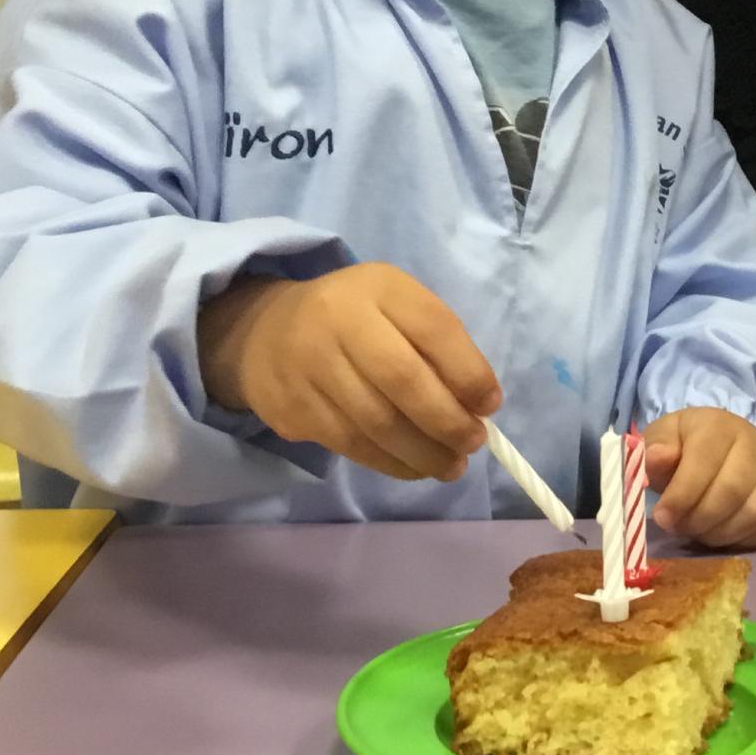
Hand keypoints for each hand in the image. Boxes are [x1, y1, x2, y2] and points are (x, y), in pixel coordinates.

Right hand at [198, 264, 495, 482]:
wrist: (265, 333)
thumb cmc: (355, 320)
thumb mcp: (396, 309)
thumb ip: (437, 346)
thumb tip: (478, 406)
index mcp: (378, 287)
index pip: (433, 327)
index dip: (469, 372)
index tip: (490, 405)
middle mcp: (338, 319)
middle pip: (403, 379)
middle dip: (447, 420)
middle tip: (473, 443)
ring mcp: (310, 365)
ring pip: (376, 422)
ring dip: (423, 452)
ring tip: (451, 466)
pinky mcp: (293, 408)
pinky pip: (351, 445)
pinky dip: (391, 463)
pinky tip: (415, 468)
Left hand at [642, 408, 755, 547]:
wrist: (720, 445)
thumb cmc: (684, 446)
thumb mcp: (663, 439)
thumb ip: (655, 449)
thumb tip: (658, 458)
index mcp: (719, 427)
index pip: (704, 463)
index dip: (681, 496)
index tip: (661, 518)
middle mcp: (754, 446)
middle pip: (731, 491)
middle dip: (698, 518)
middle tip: (678, 527)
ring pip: (752, 514)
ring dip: (718, 533)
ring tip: (697, 530)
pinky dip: (742, 540)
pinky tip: (720, 534)